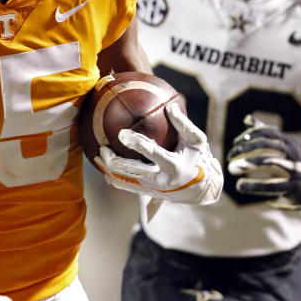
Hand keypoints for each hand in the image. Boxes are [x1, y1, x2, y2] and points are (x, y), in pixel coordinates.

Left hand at [94, 103, 221, 204]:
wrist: (202, 190)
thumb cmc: (200, 160)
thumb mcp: (197, 141)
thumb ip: (184, 125)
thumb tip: (170, 106)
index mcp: (174, 165)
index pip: (152, 153)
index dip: (136, 143)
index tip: (122, 133)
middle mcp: (161, 180)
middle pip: (131, 171)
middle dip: (113, 160)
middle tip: (103, 147)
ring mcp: (153, 189)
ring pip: (124, 181)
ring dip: (109, 169)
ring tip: (98, 156)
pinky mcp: (148, 193)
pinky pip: (126, 187)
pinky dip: (113, 178)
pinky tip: (105, 169)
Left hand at [226, 116, 300, 209]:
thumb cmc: (300, 162)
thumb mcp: (288, 144)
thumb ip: (267, 133)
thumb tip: (246, 118)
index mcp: (291, 142)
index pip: (268, 131)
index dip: (249, 136)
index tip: (236, 142)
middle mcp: (294, 152)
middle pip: (265, 144)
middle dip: (244, 150)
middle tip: (229, 156)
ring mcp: (295, 169)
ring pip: (267, 161)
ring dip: (246, 164)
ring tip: (232, 168)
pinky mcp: (293, 186)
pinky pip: (270, 185)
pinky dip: (253, 185)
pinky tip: (241, 186)